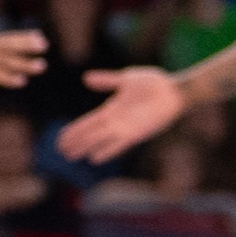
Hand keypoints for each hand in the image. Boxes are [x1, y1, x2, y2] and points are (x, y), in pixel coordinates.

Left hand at [0, 23, 50, 124]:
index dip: (7, 78)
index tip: (22, 81)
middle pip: (6, 60)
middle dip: (23, 63)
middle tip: (42, 66)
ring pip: (9, 45)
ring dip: (27, 45)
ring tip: (44, 45)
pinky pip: (8, 38)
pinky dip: (22, 37)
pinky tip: (38, 36)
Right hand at [57, 65, 190, 166]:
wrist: (175, 91)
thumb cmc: (154, 82)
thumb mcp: (127, 78)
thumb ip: (107, 80)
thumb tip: (86, 78)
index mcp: (111, 108)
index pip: (87, 122)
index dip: (73, 130)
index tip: (60, 138)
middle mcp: (115, 121)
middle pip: (90, 133)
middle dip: (75, 141)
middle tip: (60, 151)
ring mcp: (125, 128)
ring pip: (99, 140)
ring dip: (85, 148)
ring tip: (71, 156)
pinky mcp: (137, 134)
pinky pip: (118, 145)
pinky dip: (106, 151)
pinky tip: (94, 159)